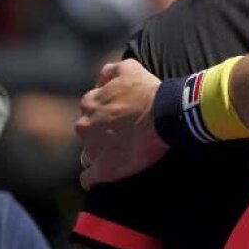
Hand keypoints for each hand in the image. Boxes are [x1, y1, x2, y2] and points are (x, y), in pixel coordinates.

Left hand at [76, 60, 165, 188]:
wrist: (164, 115)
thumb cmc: (149, 92)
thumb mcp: (129, 68)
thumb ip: (110, 71)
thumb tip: (101, 78)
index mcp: (89, 103)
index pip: (90, 111)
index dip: (106, 115)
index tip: (122, 119)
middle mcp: (84, 126)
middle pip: (88, 133)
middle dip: (101, 135)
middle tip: (123, 136)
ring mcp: (93, 149)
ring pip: (88, 155)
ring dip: (100, 155)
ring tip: (120, 155)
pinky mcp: (104, 169)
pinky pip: (89, 179)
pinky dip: (94, 178)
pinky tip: (106, 175)